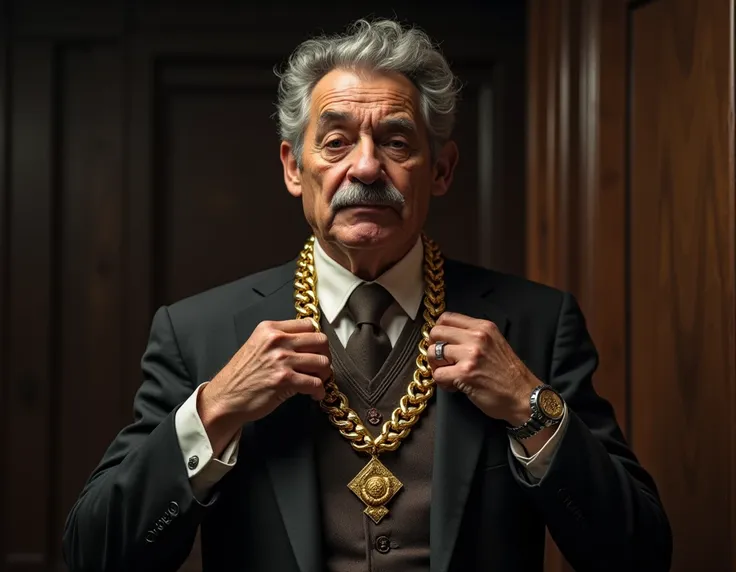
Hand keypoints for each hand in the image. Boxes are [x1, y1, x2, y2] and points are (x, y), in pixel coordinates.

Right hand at [198, 319, 330, 453]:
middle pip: (320, 340)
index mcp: (270, 329)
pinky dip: (319, 391)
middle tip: (320, 367)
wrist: (225, 398)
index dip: (316, 339)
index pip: (308, 324)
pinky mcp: (285, 380)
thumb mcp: (257, 346)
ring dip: (324, 374)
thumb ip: (279, 340)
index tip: (316, 349)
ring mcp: (281, 360)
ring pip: (322, 362)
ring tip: (317, 381)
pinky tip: (314, 395)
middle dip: (324, 355)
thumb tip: (307, 343)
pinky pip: (315, 383)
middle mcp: (277, 341)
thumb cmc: (241, 376)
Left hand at [428, 312, 538, 425]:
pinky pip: (438, 374)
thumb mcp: (495, 343)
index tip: (441, 342)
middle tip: (442, 360)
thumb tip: (446, 337)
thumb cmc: (509, 374)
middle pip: (436, 332)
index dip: (439, 331)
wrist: (524, 396)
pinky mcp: (465, 374)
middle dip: (433, 347)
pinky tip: (454, 386)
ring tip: (449, 374)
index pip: (447, 317)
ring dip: (437, 366)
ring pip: (432, 353)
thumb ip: (473, 336)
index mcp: (483, 327)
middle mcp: (477, 337)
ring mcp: (470, 355)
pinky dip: (442, 382)